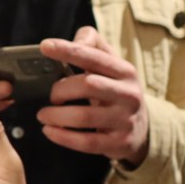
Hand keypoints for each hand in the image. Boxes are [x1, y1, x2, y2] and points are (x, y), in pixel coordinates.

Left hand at [38, 26, 148, 166]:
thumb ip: (92, 44)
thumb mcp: (110, 64)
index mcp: (124, 71)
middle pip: (88, 85)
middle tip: (49, 95)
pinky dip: (63, 137)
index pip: (94, 57)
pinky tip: (49, 131)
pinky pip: (87, 142)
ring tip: (43, 114)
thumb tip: (76, 40)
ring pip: (84, 117)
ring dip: (56, 115)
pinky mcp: (119, 143)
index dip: (68, 50)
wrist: (141, 128)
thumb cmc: (114, 89)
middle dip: (61, 89)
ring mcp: (125, 120)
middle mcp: (128, 94)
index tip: (44, 46)